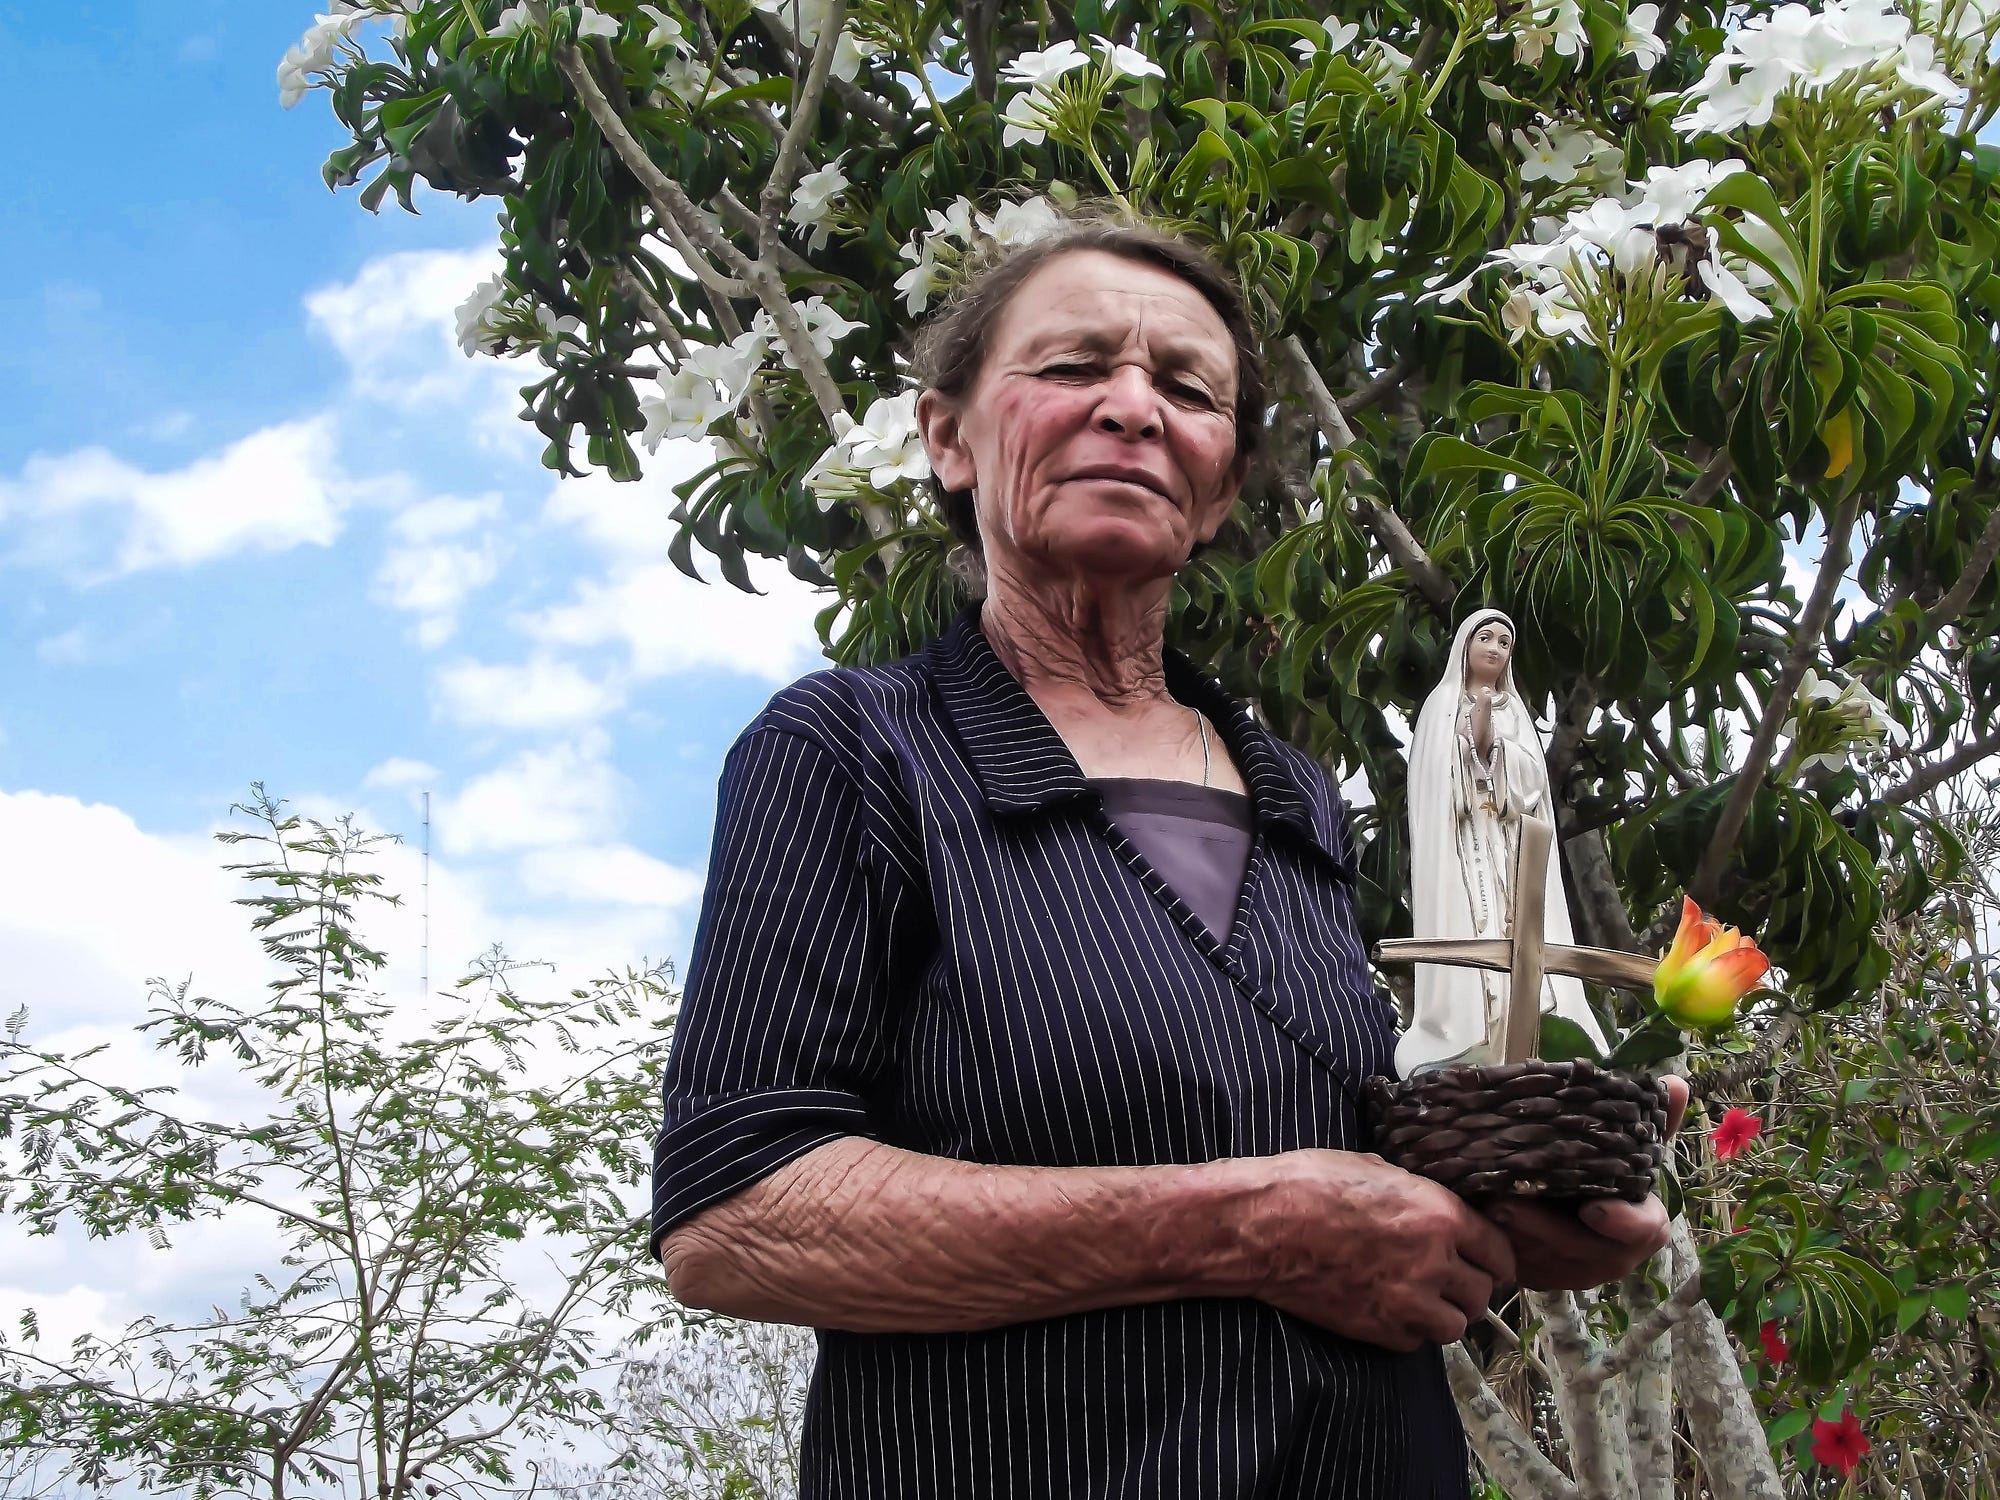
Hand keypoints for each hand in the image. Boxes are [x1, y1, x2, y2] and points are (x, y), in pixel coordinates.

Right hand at [1242, 1150, 1516, 1351]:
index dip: (1494, 1255)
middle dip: (1470, 1285)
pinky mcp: (1379, 1329)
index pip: (1499, 1251)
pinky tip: (1392, 1308)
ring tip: (1424, 1298)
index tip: (1487, 1259)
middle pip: (1482, 1293)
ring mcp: (1407, 1302)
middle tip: (1450, 1277)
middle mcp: (1434, 1263)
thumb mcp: (1375, 1167)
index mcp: (1441, 1216)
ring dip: (1444, 1313)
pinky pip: (1416, 1342)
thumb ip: (1416, 1194)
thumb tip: (1429, 1204)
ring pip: (1456, 1325)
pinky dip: (1410, 1329)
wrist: (1262, 1227)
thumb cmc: (1310, 1184)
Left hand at [1482, 1075, 1689, 1290]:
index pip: (1646, 1230)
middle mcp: (1612, 1255)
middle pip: (1584, 1252)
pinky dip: (1502, 1246)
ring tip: (1487, 1205)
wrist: (1566, 1205)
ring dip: (1516, 1236)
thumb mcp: (1623, 1146)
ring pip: (1547, 1263)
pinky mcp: (1540, 1277)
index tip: (1593, 1208)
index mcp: (1642, 1223)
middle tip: (1509, 1202)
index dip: (1624, 1224)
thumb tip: (1677, 1082)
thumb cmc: (1599, 1170)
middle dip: (1546, 1230)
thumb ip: (1650, 1120)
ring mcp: (1575, 1271)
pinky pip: (1522, 1269)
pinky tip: (1481, 1222)